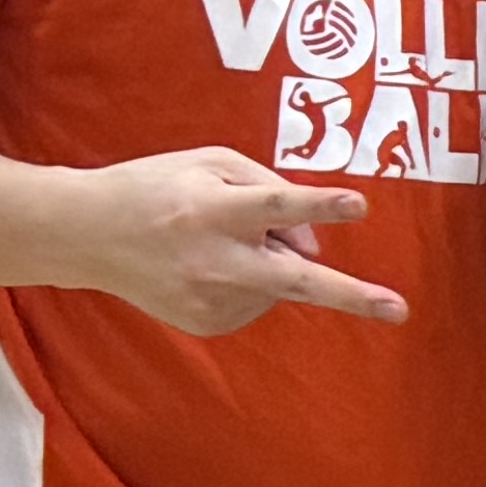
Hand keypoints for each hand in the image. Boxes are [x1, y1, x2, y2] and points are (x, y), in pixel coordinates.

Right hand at [75, 147, 406, 337]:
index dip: (317, 205)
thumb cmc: (159, 187)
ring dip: (273, 260)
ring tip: (216, 241)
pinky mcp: (207, 323)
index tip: (357, 205)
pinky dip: (252, 281)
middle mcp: (213, 259)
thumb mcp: (210, 163)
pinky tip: (209, 265)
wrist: (87, 235)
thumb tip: (315, 244)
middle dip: (351, 296)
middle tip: (399, 310)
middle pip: (295, 279)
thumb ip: (270, 187)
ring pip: (281, 283)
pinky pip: (259, 301)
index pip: (273, 205)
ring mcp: (209, 298)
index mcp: (212, 209)